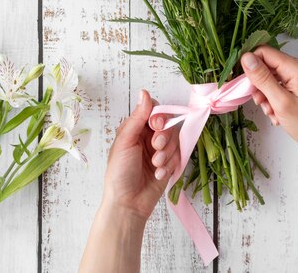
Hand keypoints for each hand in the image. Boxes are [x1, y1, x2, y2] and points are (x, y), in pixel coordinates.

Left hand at [103, 89, 179, 220]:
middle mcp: (148, 137)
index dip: (159, 116)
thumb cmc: (119, 173)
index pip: (154, 110)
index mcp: (135, 128)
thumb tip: (144, 92)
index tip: (155, 126)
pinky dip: (169, 166)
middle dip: (164, 136)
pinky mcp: (169, 164)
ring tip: (155, 166)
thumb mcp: (125, 142)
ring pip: (175, 140)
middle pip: (168, 123)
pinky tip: (158, 175)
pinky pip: (178, 156)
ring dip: (166, 153)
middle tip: (155, 147)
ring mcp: (160, 150)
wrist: (128, 204)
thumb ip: (137, 117)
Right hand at [241, 47, 297, 156]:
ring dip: (267, 94)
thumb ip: (262, 78)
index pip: (265, 52)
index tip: (246, 84)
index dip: (251, 66)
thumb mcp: (281, 102)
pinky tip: (278, 112)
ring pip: (273, 77)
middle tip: (260, 103)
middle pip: (268, 65)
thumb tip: (247, 58)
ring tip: (272, 111)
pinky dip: (275, 97)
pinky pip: (281, 84)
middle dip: (260, 84)